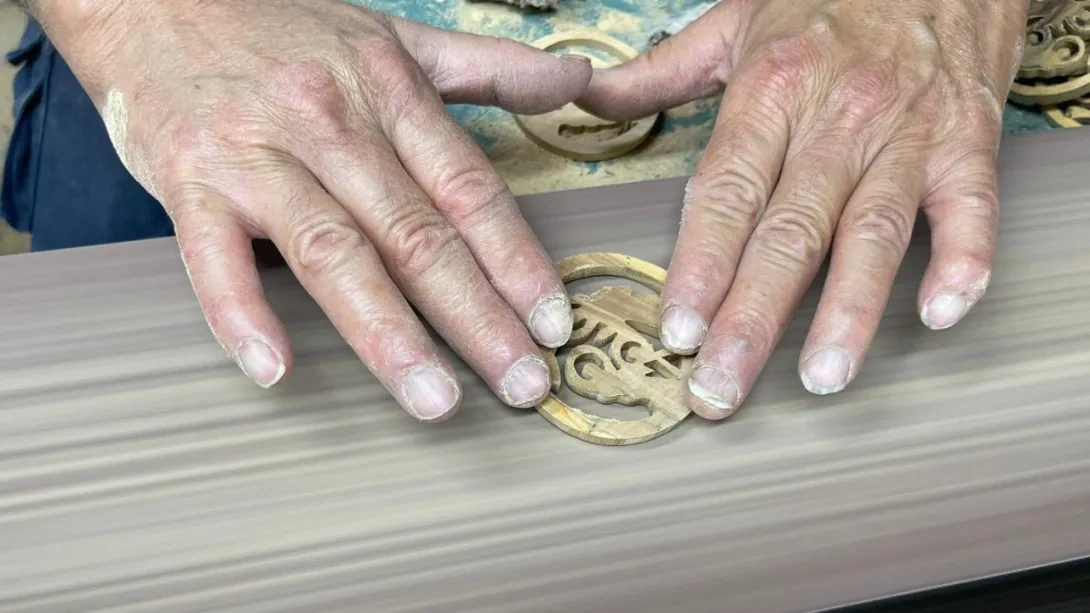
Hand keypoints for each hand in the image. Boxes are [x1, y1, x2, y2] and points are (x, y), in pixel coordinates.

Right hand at [43, 0, 592, 420]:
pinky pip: (213, 257)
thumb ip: (489, 65)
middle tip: (520, 384)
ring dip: (387, 334)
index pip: (468, 189)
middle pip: (416, 235)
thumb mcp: (394, 36)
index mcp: (388, 93)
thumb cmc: (283, 29)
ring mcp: (257, 155)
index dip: (517, 260)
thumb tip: (578, 79)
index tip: (552, 324)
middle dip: (476, 318)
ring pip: (333, 253)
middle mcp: (330, 125)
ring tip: (434, 400)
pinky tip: (276, 370)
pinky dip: (241, 314)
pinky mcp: (189, 181)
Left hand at [578, 0, 1027, 416]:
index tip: (676, 328)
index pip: (726, 192)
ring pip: (871, 232)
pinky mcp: (969, 142)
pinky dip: (962, 260)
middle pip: (789, 230)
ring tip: (821, 376)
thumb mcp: (733, 21)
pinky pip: (969, 208)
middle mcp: (838, 116)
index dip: (699, 265)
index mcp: (771, 88)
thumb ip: (659, 70)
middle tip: (721, 385)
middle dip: (751, 317)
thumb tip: (589, 97)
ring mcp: (907, 132)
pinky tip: (940, 312)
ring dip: (846, 310)